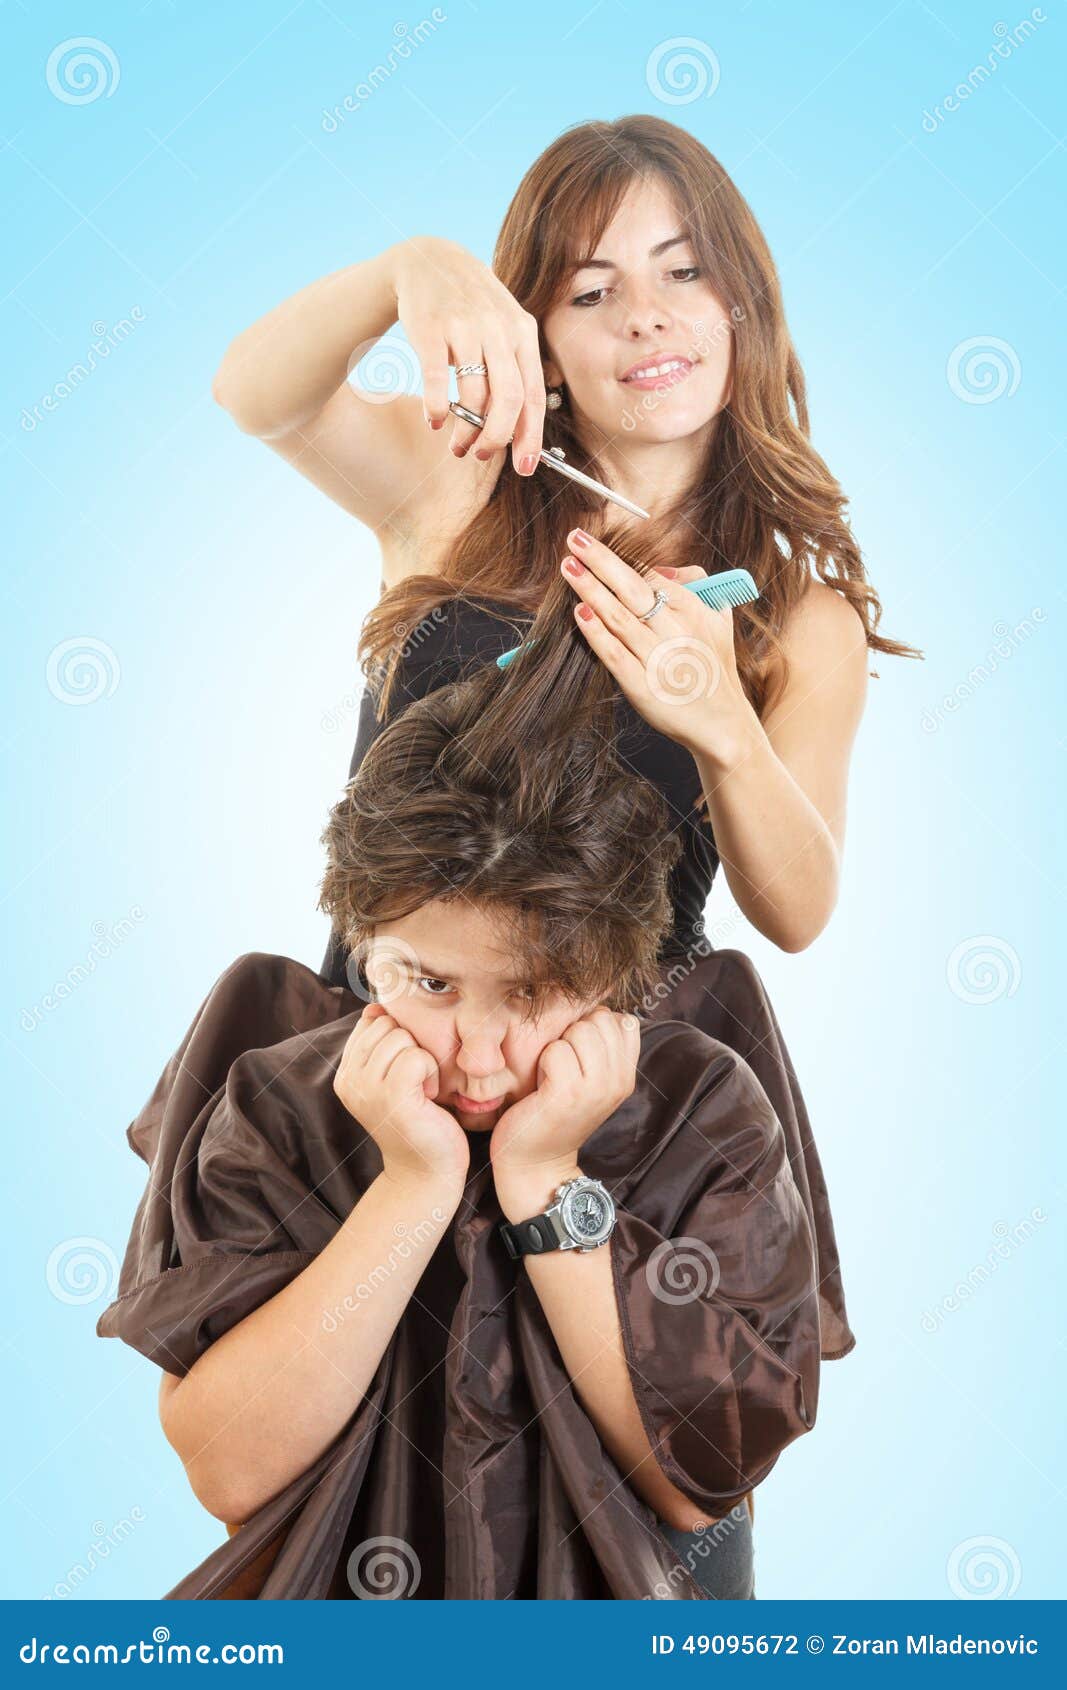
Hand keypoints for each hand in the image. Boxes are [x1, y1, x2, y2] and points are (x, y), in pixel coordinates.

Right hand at [333, 1003, 469, 1188]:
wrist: (426, 1172)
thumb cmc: (419, 1120)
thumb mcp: (393, 1076)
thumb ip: (380, 1043)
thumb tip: (374, 1007)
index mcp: (345, 1074)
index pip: (371, 1021)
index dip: (398, 1037)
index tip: (405, 1071)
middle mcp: (348, 1081)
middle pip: (387, 1024)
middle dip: (411, 1045)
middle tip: (416, 1082)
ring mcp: (366, 1090)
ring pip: (401, 1037)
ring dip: (423, 1059)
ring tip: (421, 1090)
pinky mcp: (391, 1098)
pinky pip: (416, 1056)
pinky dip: (430, 1071)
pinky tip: (428, 1096)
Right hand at [391, 236, 545, 472]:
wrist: (429, 261)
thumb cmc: (471, 308)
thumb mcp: (503, 328)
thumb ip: (514, 371)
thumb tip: (520, 430)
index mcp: (522, 334)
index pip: (534, 395)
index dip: (530, 437)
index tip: (524, 468)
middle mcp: (499, 329)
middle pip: (509, 399)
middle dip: (498, 438)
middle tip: (483, 455)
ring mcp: (465, 327)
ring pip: (474, 395)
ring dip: (465, 429)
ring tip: (457, 444)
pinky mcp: (432, 328)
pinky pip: (438, 380)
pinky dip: (438, 408)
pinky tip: (434, 420)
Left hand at [489, 1006, 640, 1185]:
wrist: (535, 1164)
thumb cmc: (553, 1113)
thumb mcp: (590, 1079)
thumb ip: (602, 1047)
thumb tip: (605, 1007)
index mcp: (626, 1075)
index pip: (623, 1021)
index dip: (594, 1027)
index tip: (579, 1055)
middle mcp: (618, 1082)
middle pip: (600, 1019)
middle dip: (574, 1033)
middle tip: (561, 1067)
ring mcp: (595, 1089)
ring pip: (579, 1030)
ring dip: (558, 1046)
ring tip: (552, 1075)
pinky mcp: (567, 1094)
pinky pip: (556, 1050)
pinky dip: (542, 1061)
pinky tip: (541, 1085)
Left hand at [560, 529, 751, 758]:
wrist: (722, 722)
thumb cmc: (714, 666)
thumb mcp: (719, 619)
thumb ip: (696, 586)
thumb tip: (662, 568)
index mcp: (693, 610)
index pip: (651, 575)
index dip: (619, 557)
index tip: (592, 543)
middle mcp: (676, 631)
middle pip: (632, 588)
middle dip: (601, 561)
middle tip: (574, 539)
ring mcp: (659, 659)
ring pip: (619, 617)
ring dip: (591, 590)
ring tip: (568, 568)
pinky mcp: (643, 686)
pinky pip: (615, 654)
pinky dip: (596, 633)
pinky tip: (579, 613)